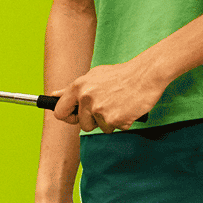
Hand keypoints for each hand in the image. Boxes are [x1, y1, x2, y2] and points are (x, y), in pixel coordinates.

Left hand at [51, 55, 166, 132]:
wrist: (147, 74)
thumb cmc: (122, 75)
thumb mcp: (94, 76)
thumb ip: (73, 89)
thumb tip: (54, 95)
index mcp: (79, 87)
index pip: (60, 111)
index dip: (68, 117)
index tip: (75, 117)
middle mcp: (87, 98)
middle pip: (83, 125)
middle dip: (94, 121)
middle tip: (108, 106)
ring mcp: (100, 109)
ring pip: (100, 128)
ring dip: (109, 121)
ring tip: (119, 105)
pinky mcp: (114, 119)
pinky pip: (115, 128)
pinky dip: (122, 122)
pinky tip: (128, 108)